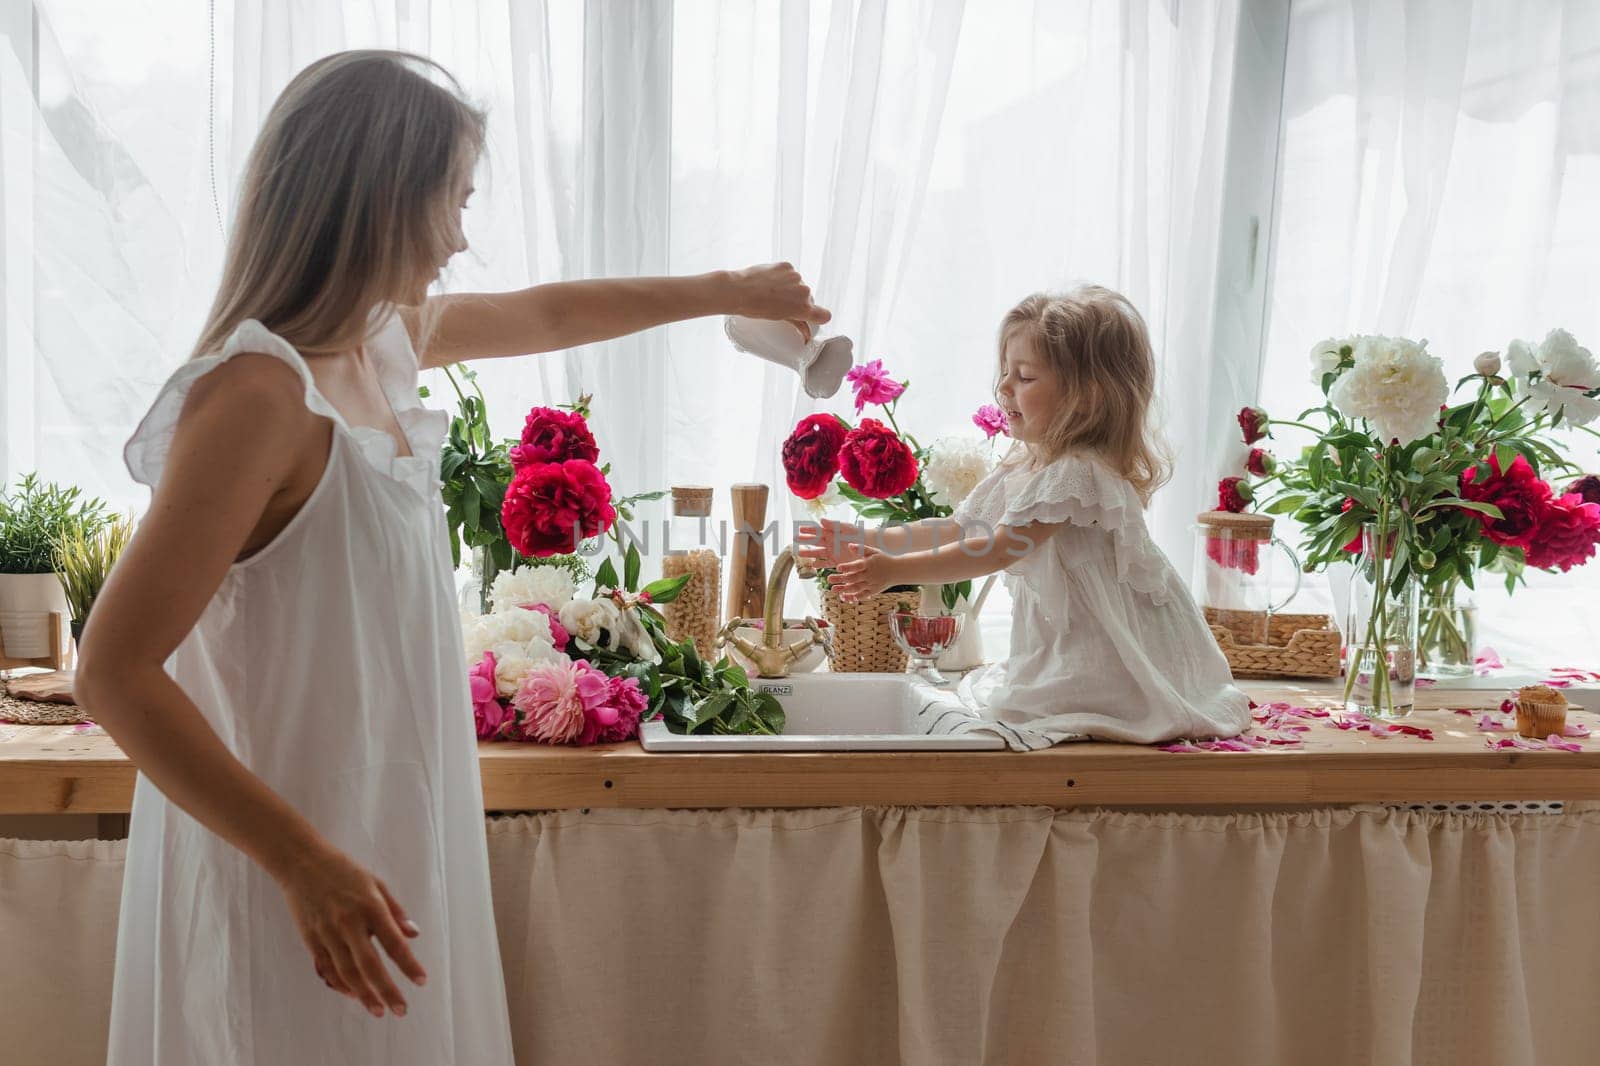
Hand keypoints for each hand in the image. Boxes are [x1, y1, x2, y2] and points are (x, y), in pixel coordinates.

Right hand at [276, 842, 426, 1017]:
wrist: (301, 862)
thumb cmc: (344, 870)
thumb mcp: (376, 883)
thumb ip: (395, 911)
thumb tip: (413, 934)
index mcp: (370, 906)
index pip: (394, 942)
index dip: (408, 964)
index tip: (421, 981)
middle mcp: (349, 922)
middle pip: (369, 965)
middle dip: (387, 990)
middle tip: (401, 1010)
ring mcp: (327, 932)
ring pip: (347, 972)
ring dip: (364, 995)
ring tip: (379, 1010)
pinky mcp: (311, 938)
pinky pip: (327, 968)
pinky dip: (341, 984)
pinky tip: (354, 994)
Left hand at [727, 262, 831, 337]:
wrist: (738, 291)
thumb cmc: (754, 308)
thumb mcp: (777, 318)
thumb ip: (795, 323)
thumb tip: (805, 333)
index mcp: (803, 308)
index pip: (824, 314)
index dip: (819, 316)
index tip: (812, 316)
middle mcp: (803, 291)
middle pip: (807, 297)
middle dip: (797, 300)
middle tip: (782, 304)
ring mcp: (795, 277)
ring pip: (798, 283)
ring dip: (789, 287)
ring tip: (773, 291)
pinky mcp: (786, 266)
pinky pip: (789, 272)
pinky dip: (782, 276)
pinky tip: (770, 281)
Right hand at [796, 518, 866, 568]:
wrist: (869, 545)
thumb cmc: (858, 534)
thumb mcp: (846, 528)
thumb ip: (834, 525)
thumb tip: (821, 520)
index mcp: (831, 533)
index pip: (817, 531)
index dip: (808, 530)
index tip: (799, 529)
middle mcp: (830, 542)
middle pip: (814, 542)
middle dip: (804, 540)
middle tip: (794, 540)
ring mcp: (832, 552)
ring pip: (817, 553)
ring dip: (809, 553)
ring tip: (799, 553)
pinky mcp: (837, 561)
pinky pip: (826, 563)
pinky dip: (820, 564)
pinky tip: (813, 565)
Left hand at [827, 542, 895, 602]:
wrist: (898, 570)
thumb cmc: (883, 558)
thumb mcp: (873, 551)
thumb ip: (861, 548)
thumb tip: (849, 545)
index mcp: (869, 564)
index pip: (857, 566)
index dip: (847, 567)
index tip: (838, 567)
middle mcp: (870, 575)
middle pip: (853, 578)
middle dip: (841, 579)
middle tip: (829, 579)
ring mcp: (871, 584)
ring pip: (856, 588)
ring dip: (844, 589)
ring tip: (833, 589)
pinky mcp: (873, 591)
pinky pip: (862, 595)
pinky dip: (853, 597)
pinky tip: (843, 597)